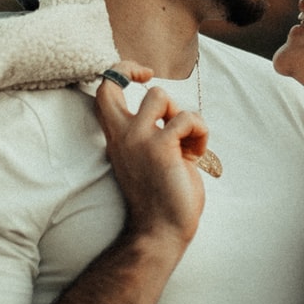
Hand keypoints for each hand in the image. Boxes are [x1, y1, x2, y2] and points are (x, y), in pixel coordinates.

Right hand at [94, 61, 207, 246]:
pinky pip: (188, 119)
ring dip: (182, 115)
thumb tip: (177, 115)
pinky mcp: (160, 147)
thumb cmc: (164, 198)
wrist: (162, 232)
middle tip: (156, 97)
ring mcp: (138, 139)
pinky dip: (200, 133)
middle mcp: (122, 136)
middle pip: (114, 83)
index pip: (103, 91)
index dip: (119, 71)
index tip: (142, 75)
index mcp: (118, 139)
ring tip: (188, 142)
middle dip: (135, 74)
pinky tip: (196, 156)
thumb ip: (157, 134)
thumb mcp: (153, 157)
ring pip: (160, 95)